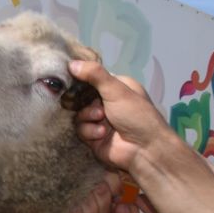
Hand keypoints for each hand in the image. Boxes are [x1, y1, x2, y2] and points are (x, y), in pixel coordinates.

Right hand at [65, 178, 139, 212]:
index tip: (112, 207)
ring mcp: (71, 190)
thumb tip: (122, 206)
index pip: (113, 177)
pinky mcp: (58, 199)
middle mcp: (86, 183)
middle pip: (101, 189)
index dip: (114, 194)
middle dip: (102, 210)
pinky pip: (75, 208)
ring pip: (88, 200)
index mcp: (103, 184)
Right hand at [69, 59, 182, 176]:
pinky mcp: (94, 136)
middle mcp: (108, 102)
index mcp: (117, 87)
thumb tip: (71, 63)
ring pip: (79, 114)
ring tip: (102, 122)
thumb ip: (95, 75)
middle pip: (82, 97)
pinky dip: (90, 131)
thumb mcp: (117, 90)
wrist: (144, 149)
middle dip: (85, 103)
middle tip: (95, 106)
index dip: (82, 79)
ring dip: (89, 118)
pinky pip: (81, 130)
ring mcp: (100, 120)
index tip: (69, 78)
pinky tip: (102, 134)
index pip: (93, 78)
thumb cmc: (136, 115)